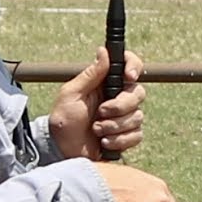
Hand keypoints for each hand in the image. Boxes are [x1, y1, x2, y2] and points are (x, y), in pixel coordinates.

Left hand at [50, 51, 147, 165]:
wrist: (62, 150)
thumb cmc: (63, 120)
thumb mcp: (71, 94)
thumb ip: (90, 74)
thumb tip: (103, 51)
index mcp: (106, 83)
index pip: (130, 66)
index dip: (134, 67)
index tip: (128, 77)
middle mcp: (118, 97)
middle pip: (138, 93)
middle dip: (120, 106)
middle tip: (100, 112)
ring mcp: (124, 117)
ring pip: (138, 116)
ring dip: (115, 126)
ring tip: (96, 130)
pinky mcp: (127, 136)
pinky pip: (137, 135)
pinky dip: (119, 140)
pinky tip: (104, 142)